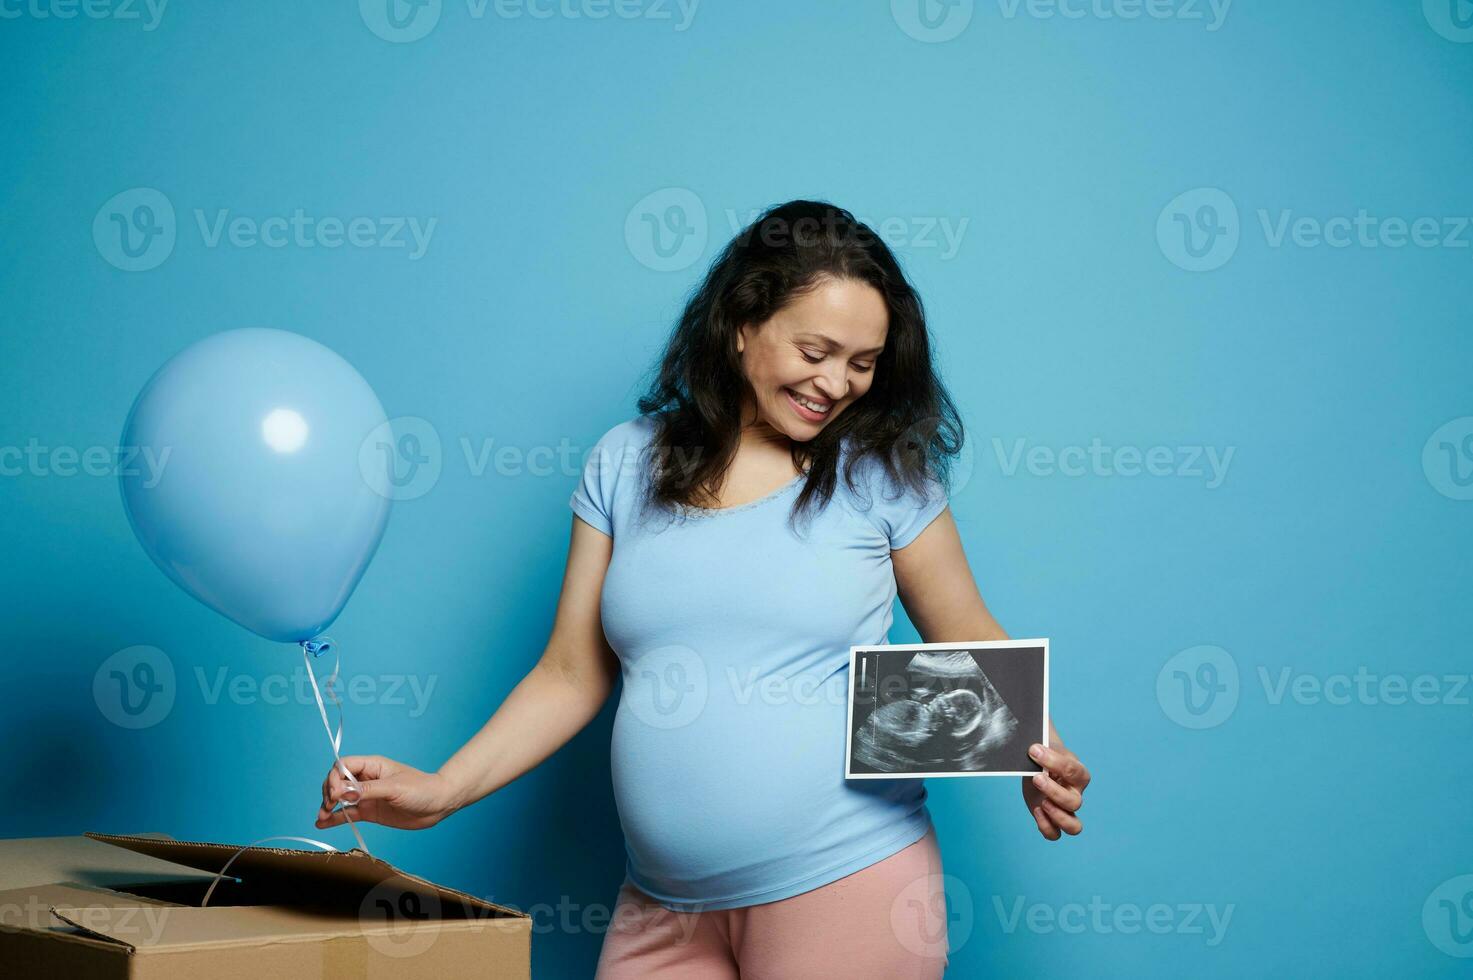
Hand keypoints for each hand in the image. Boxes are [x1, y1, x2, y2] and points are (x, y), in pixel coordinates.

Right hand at [315, 754, 461, 831]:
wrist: (438, 805)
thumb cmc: (421, 789)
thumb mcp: (394, 787)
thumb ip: (368, 790)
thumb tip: (343, 792)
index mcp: (373, 765)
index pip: (343, 766)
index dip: (334, 777)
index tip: (335, 793)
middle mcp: (366, 779)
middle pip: (337, 781)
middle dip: (329, 791)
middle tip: (330, 805)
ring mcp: (366, 796)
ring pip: (339, 798)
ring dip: (328, 805)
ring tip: (322, 816)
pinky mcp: (369, 811)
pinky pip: (347, 813)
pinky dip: (334, 818)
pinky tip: (322, 823)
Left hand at [1021, 722, 1088, 839]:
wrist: (1038, 761)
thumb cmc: (1044, 753)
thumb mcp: (1044, 745)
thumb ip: (1041, 746)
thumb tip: (1032, 744)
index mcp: (1078, 773)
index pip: (1072, 770)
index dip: (1053, 760)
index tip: (1033, 750)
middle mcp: (1076, 793)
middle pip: (1075, 802)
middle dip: (1054, 791)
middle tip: (1036, 777)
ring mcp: (1065, 810)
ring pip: (1074, 826)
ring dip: (1057, 817)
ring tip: (1042, 803)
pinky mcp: (1051, 818)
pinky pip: (1055, 834)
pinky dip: (1046, 827)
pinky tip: (1037, 809)